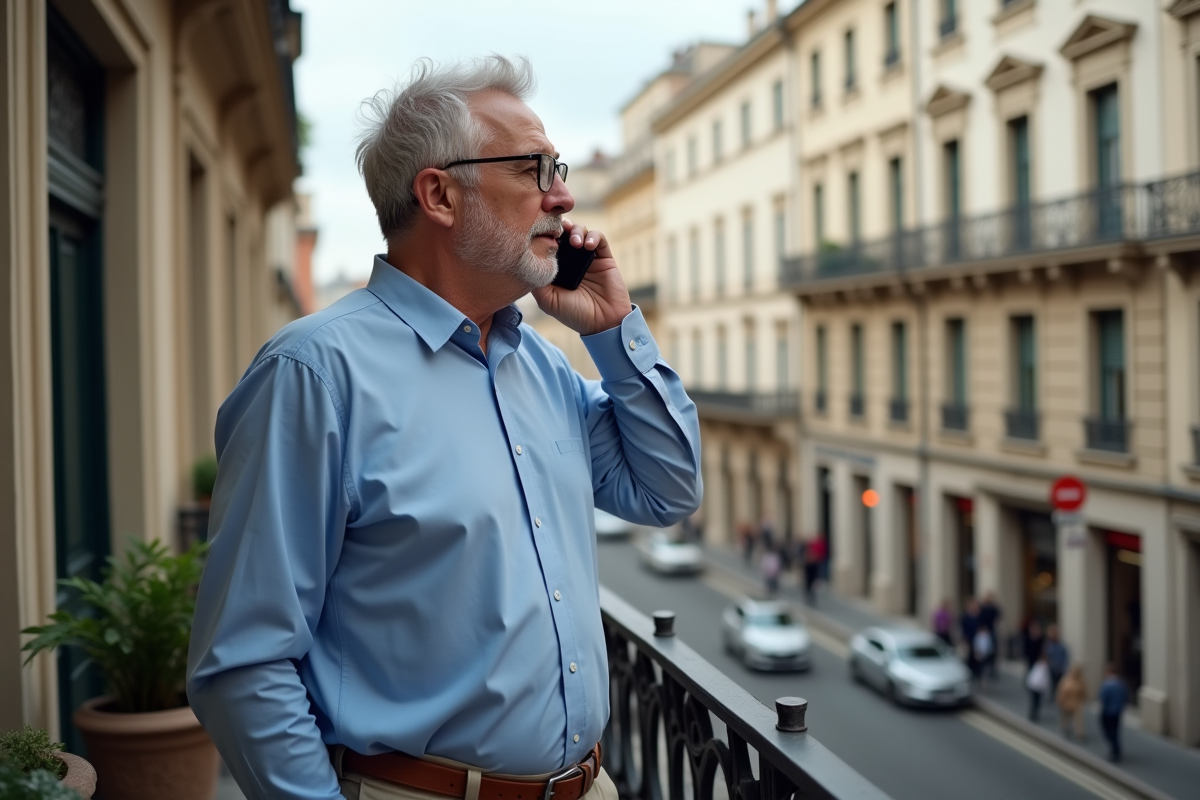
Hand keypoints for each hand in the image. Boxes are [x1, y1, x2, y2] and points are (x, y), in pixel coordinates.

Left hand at [531, 220, 631, 334]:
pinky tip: (587, 245)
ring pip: (580, 231)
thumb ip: (536, 282)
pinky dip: (593, 236)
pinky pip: (599, 238)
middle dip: (559, 227)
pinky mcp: (604, 257)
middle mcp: (571, 260)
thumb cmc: (574, 314)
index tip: (540, 232)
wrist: (602, 323)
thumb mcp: (548, 300)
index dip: (544, 235)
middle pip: (563, 233)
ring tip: (574, 242)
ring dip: (576, 230)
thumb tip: (526, 260)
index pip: (548, 244)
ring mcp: (587, 257)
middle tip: (557, 229)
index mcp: (556, 268)